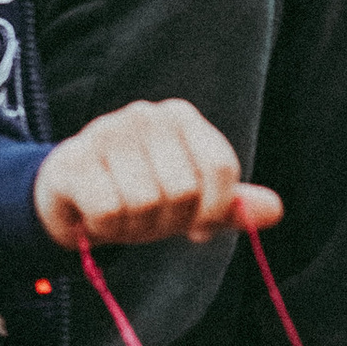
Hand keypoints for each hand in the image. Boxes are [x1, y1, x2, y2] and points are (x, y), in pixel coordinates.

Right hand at [34, 100, 281, 250]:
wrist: (72, 196)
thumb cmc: (142, 194)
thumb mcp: (193, 202)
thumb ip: (232, 205)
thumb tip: (274, 211)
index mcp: (183, 118)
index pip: (220, 167)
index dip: (214, 210)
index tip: (200, 230)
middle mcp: (147, 115)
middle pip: (182, 190)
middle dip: (167, 222)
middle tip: (148, 218)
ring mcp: (107, 131)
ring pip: (145, 202)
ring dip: (134, 227)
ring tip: (122, 215)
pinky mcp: (73, 158)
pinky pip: (109, 210)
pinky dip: (106, 228)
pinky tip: (96, 216)